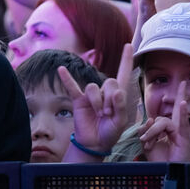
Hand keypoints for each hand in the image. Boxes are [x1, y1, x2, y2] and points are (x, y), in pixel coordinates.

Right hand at [60, 43, 134, 157]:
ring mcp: (91, 95)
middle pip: (109, 82)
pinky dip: (66, 78)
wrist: (95, 143)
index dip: (126, 60)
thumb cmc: (110, 132)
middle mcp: (104, 92)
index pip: (123, 73)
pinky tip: (60, 69)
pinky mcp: (79, 100)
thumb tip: (117, 92)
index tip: (128, 45)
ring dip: (97, 101)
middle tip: (108, 113)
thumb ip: (121, 106)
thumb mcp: (121, 122)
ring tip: (99, 114)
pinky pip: (72, 87)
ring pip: (94, 87)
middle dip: (110, 98)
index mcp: (118, 95)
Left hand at [140, 80, 189, 161]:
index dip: (170, 101)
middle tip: (184, 82)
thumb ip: (146, 130)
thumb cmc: (159, 160)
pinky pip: (181, 124)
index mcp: (169, 129)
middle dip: (182, 94)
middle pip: (178, 109)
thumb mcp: (148, 143)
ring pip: (163, 121)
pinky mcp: (185, 139)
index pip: (168, 113)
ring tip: (146, 142)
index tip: (177, 86)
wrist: (165, 172)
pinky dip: (183, 114)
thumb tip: (149, 119)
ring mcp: (182, 134)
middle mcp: (177, 129)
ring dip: (152, 131)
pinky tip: (183, 103)